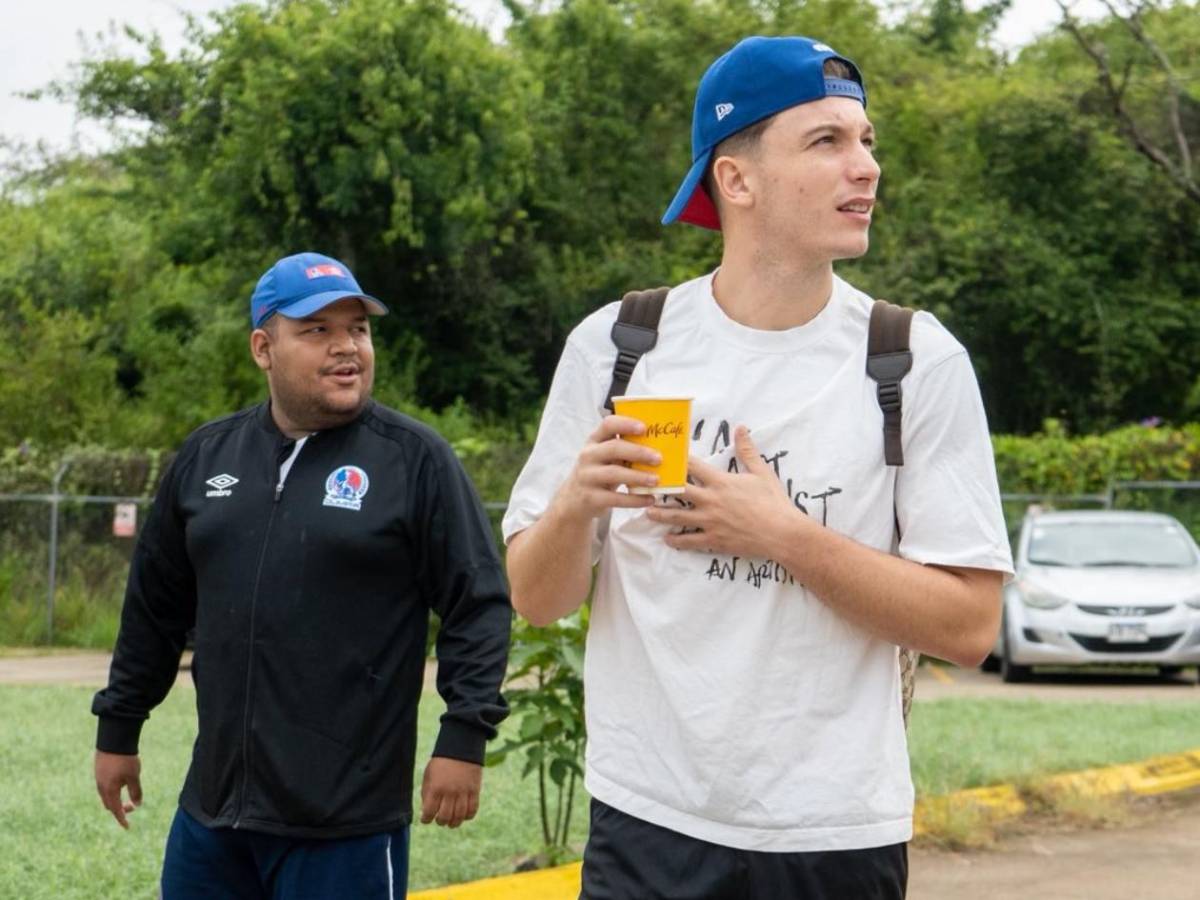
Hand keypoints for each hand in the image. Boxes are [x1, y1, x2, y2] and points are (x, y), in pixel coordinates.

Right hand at [95, 750, 141, 828]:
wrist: (113, 739)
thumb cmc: (125, 759)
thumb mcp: (134, 776)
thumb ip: (136, 791)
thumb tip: (138, 804)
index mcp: (109, 790)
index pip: (116, 810)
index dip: (122, 819)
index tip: (127, 827)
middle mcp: (101, 787)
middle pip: (109, 804)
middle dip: (120, 809)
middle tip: (132, 806)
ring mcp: (98, 778)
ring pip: (106, 795)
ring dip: (115, 799)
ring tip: (127, 794)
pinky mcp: (98, 770)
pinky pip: (104, 786)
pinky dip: (112, 790)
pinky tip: (120, 783)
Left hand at [420, 757, 481, 827]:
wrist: (461, 747)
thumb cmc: (441, 763)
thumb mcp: (429, 775)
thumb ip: (427, 793)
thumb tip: (427, 811)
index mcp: (435, 788)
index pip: (429, 812)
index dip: (426, 819)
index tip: (426, 819)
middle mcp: (449, 792)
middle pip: (444, 818)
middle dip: (440, 822)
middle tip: (440, 820)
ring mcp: (463, 792)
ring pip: (459, 817)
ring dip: (454, 823)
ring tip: (451, 822)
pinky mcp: (474, 791)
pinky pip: (472, 810)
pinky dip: (467, 816)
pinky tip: (463, 815)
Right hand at [554, 415, 661, 520]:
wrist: (574, 501)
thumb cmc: (600, 473)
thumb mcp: (606, 457)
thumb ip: (625, 449)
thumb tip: (662, 447)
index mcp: (595, 440)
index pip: (608, 424)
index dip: (626, 424)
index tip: (644, 428)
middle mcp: (588, 455)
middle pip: (614, 448)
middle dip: (638, 452)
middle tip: (659, 458)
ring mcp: (587, 477)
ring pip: (614, 473)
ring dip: (638, 476)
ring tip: (656, 480)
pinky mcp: (590, 497)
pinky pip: (614, 498)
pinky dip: (634, 500)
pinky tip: (649, 499)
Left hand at [646, 425, 800, 557]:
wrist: (782, 533)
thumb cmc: (773, 502)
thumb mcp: (762, 472)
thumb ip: (747, 450)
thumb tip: (741, 428)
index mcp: (721, 482)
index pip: (692, 467)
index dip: (676, 461)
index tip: (662, 456)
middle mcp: (711, 500)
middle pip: (678, 491)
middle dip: (660, 487)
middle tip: (645, 484)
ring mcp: (710, 521)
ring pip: (678, 517)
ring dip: (661, 514)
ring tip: (648, 511)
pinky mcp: (714, 539)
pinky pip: (690, 540)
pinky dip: (677, 540)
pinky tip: (668, 539)